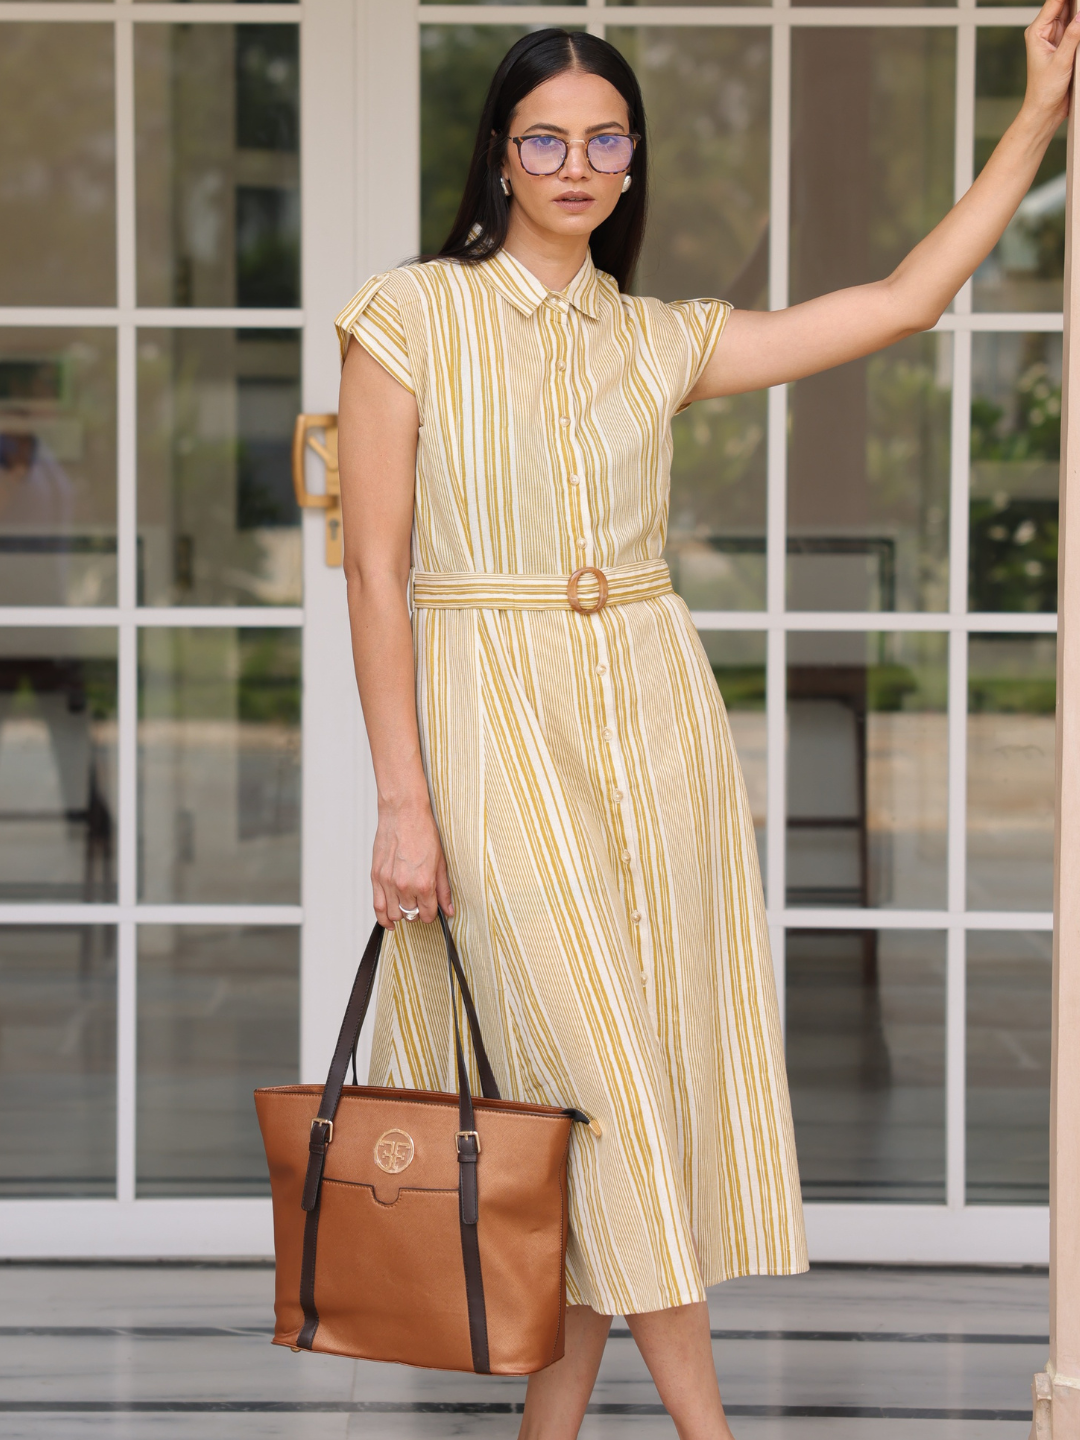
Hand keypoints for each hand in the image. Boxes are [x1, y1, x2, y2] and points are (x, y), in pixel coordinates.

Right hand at [371, 797, 453, 929]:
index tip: (432, 909)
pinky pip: (377, 907)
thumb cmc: (422, 832)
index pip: (427, 915)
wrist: (403, 813)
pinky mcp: (376, 876)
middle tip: (421, 902)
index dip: (431, 914)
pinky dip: (383, 918)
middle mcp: (404, 886)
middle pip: (411, 915)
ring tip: (407, 905)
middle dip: (418, 912)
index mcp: (423, 883)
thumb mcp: (441, 862)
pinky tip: (389, 921)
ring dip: (402, 914)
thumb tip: (449, 909)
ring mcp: (388, 882)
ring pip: (395, 914)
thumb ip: (444, 890)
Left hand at [1022, 0, 1079, 130]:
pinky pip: (1075, 27)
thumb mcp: (1061, 61)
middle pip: (1064, 3)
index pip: (1056, 0)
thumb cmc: (1044, 91)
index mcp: (1037, 31)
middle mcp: (1045, 31)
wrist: (1044, 110)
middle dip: (1077, 3)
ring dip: (1079, 11)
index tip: (1079, 0)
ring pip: (1071, 13)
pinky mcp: (1064, 44)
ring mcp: (1055, 37)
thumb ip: (1072, 36)